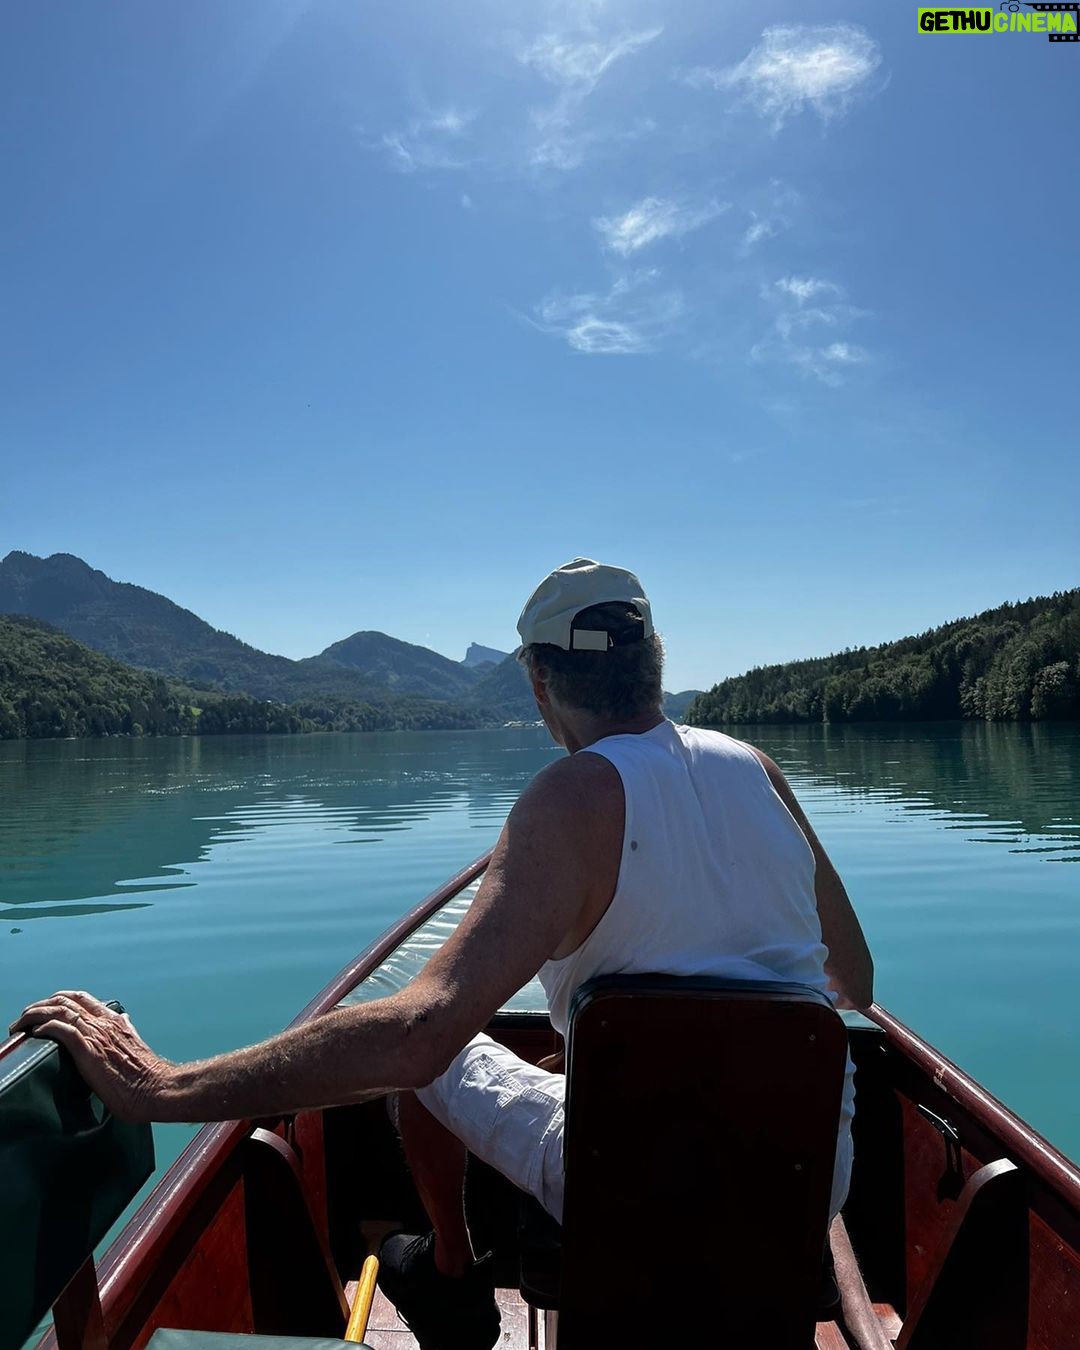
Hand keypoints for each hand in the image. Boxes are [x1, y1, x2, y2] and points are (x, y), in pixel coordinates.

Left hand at [9, 990, 171, 1122]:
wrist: (155, 1088)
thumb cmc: (145, 1074)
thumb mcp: (135, 1043)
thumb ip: (126, 1028)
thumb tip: (123, 1019)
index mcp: (113, 1021)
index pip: (81, 998)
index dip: (58, 999)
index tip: (43, 1009)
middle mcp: (104, 1023)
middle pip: (65, 1000)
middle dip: (40, 1005)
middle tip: (25, 1017)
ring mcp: (96, 1035)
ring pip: (59, 1011)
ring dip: (34, 1014)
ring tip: (20, 1024)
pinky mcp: (89, 1050)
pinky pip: (62, 1030)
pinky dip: (45, 1027)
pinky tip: (35, 1032)